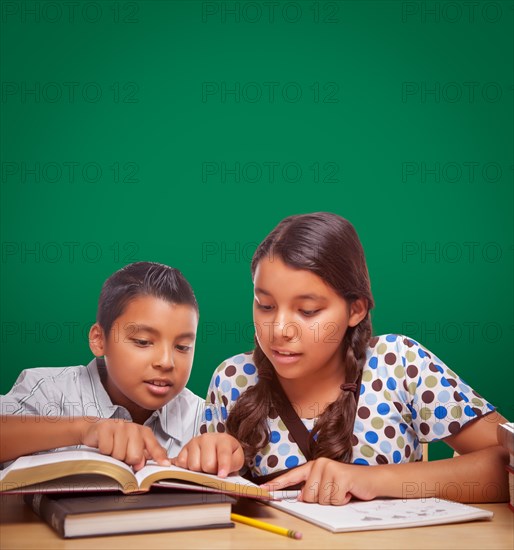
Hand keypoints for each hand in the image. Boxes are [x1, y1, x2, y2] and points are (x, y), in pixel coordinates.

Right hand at [80, 418, 169, 471]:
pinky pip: (107, 449)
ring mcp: (120, 426)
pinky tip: (105, 445)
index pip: (154, 447)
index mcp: (144, 433)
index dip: (159, 457)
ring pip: (119, 455)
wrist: (96, 430)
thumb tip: (146, 464)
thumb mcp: (133, 446)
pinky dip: (104, 451)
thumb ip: (144, 455)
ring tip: (112, 448)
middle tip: (122, 453)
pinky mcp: (105, 427)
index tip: (165, 464)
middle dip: (126, 460)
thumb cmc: (116, 439)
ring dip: (113, 456)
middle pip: (135, 456)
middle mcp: (134, 428)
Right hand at [171, 433, 243, 477]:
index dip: (223, 466)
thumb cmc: (228, 454)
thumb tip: (222, 474)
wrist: (217, 445)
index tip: (222, 475)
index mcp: (223, 439)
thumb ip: (233, 465)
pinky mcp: (183, 448)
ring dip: (199, 471)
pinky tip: (195, 464)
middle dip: (211, 471)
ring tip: (205, 466)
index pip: (223, 453)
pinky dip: (187, 468)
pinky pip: (182, 463)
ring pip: (194, 466)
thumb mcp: (237, 459)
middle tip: (214, 469)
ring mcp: (194, 442)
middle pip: (207, 464)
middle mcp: (207, 438)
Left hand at [261, 458, 379, 504]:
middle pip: (308, 496)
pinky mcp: (341, 476)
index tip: (264, 489)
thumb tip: (301, 497)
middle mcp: (320, 464)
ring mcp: (330, 468)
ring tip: (341, 491)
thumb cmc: (347, 484)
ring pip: (320, 500)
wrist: (370, 479)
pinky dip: (342, 500)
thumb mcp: (327, 485)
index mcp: (313, 466)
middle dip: (321, 500)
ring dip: (333, 500)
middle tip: (334, 491)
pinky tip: (348, 491)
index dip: (277, 484)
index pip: (292, 476)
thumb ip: (312, 489)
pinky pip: (334, 500)